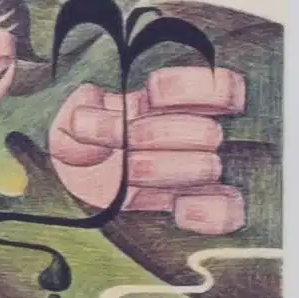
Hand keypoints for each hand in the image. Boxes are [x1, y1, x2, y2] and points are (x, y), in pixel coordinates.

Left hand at [46, 64, 245, 231]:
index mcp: (171, 106)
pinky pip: (228, 211)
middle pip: (206, 131)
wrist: (76, 194)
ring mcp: (202, 176)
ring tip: (128, 175)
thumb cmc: (82, 151)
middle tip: (122, 146)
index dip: (188, 89)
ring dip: (160, 169)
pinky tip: (176, 209)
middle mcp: (196, 136)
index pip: (219, 85)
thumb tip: (89, 115)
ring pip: (209, 166)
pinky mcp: (204, 212)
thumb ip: (79, 114)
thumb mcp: (69, 125)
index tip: (151, 96)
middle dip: (154, 137)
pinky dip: (204, 211)